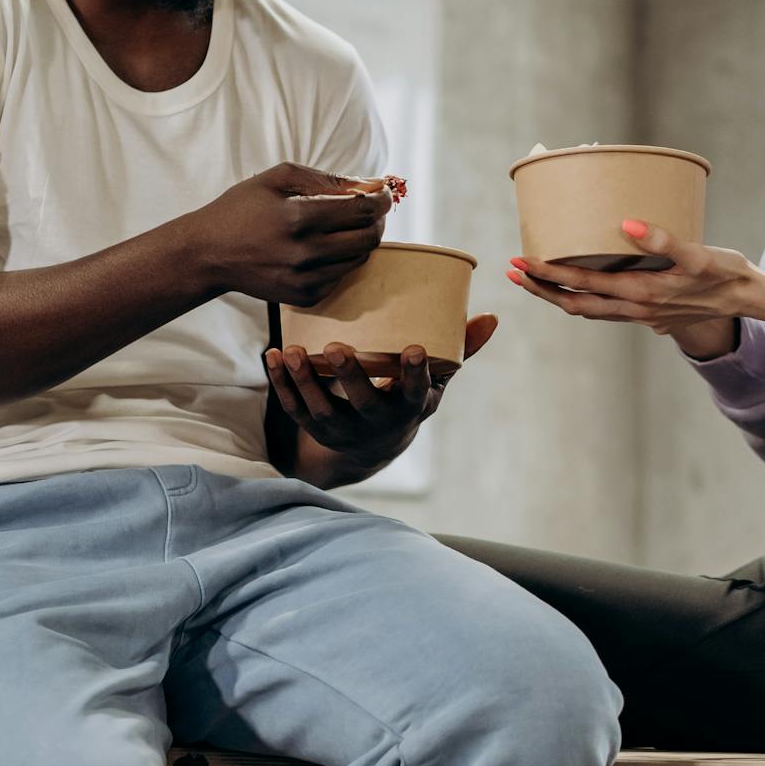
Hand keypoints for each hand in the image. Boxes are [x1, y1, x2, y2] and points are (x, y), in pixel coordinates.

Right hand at [189, 163, 392, 305]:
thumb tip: (369, 185)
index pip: (363, 210)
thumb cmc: (242, 209)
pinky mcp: (304, 297)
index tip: (383, 192)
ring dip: (359, 239)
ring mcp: (306, 280)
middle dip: (376, 219)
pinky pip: (341, 277)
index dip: (382, 199)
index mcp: (299, 217)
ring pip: (359, 259)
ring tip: (342, 225)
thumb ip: (326, 178)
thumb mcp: (278, 178)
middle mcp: (306, 253)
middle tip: (368, 208)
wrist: (209, 254)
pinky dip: (341, 260)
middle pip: (368, 237)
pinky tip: (321, 248)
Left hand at [265, 315, 498, 480]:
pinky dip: (282, 384)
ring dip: (305, 381)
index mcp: (408, 408)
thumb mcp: (434, 381)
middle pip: (363, 403)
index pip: (414, 393)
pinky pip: (295, 409)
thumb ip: (459, 349)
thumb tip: (492, 317)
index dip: (414, 374)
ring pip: (321, 410)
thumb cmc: (405, 398)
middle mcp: (376, 423)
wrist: (373, 448)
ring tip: (292, 351)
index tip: (414, 349)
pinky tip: (272, 357)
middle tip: (337, 348)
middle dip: (349, 377)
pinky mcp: (314, 428)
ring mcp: (343, 430)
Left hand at [506, 220, 764, 338]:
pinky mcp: (648, 313)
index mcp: (640, 295)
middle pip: (574, 303)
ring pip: (587, 310)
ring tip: (532, 279)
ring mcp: (640, 315)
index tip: (521, 260)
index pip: (581, 285)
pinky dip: (580, 299)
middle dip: (540, 288)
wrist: (749, 300)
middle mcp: (634, 309)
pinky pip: (603, 310)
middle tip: (511, 269)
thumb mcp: (699, 255)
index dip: (548, 274)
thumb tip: (628, 225)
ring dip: (557, 295)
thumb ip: (664, 240)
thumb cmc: (726, 273)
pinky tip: (573, 287)